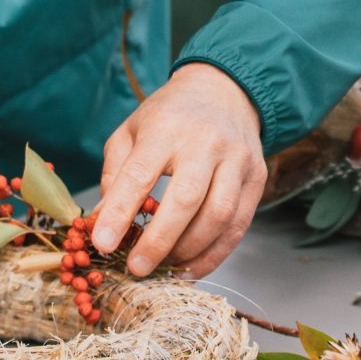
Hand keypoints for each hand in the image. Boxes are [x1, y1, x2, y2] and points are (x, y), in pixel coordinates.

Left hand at [94, 64, 263, 278]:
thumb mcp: (131, 131)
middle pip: (186, 199)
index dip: (120, 212)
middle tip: (136, 268)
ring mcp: (237, 159)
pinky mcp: (257, 177)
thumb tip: (103, 222)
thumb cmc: (169, 116)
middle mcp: (205, 141)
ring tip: (164, 267)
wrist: (224, 91)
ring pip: (219, 216)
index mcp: (166, 127)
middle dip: (159, 242)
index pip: (140, 173)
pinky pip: (239, 225)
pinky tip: (192, 267)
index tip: (103, 244)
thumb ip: (115, 174)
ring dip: (189, 251)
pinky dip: (215, 254)